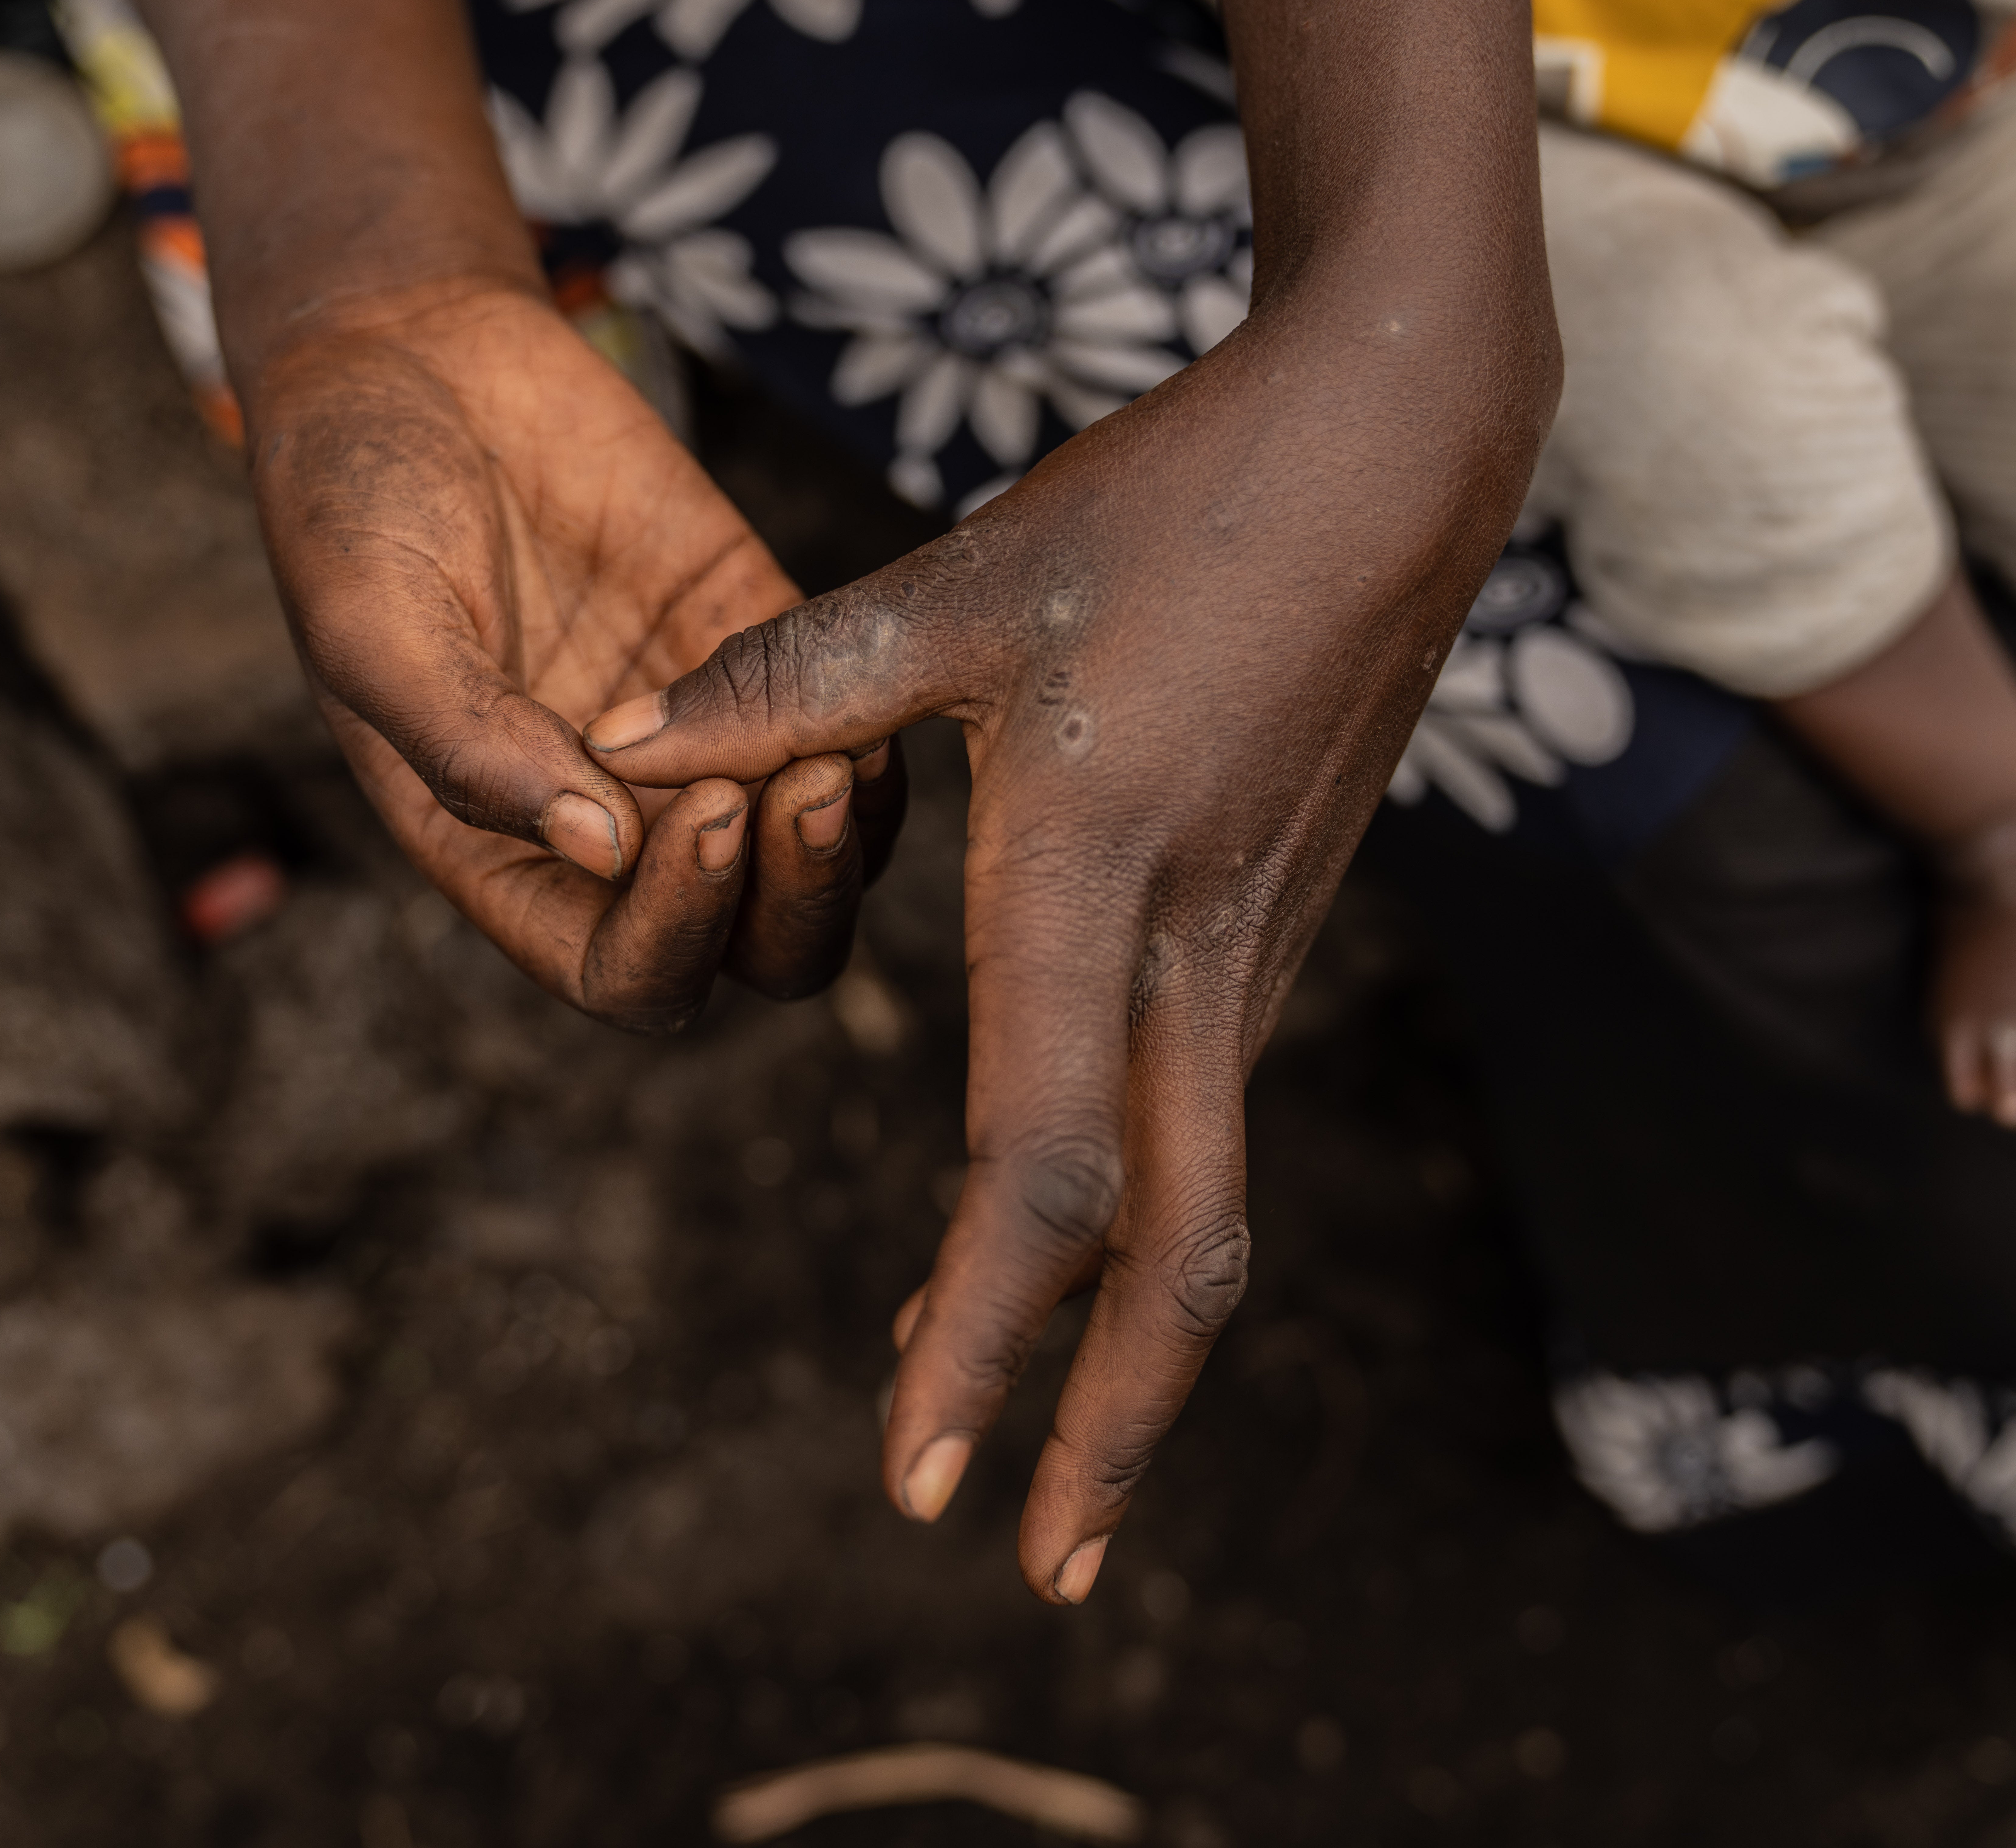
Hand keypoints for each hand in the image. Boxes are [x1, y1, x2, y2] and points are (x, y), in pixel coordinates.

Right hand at [243, 277, 903, 1028]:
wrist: (411, 359)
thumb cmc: (350, 501)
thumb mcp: (373, 623)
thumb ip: (470, 746)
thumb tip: (597, 849)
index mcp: (508, 853)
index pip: (621, 970)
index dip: (675, 933)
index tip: (701, 817)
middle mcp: (614, 822)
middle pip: (746, 943)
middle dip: (791, 898)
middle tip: (805, 786)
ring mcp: (697, 738)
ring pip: (815, 856)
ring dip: (845, 831)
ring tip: (846, 745)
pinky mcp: (753, 643)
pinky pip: (849, 728)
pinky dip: (876, 732)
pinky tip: (875, 684)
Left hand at [582, 274, 1543, 1597]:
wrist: (1393, 451)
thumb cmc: (1176, 501)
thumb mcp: (971, 581)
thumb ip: (794, 685)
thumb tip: (622, 751)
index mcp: (1093, 874)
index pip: (1036, 1170)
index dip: (977, 1335)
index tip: (918, 1475)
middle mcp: (1189, 944)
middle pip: (1175, 1253)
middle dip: (1108, 1429)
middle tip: (1035, 1564)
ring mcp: (1250, 938)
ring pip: (1195, 1190)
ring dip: (1105, 1326)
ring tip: (997, 1413)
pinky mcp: (1269, 913)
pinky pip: (1200, 1099)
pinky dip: (1127, 1197)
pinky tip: (1051, 1214)